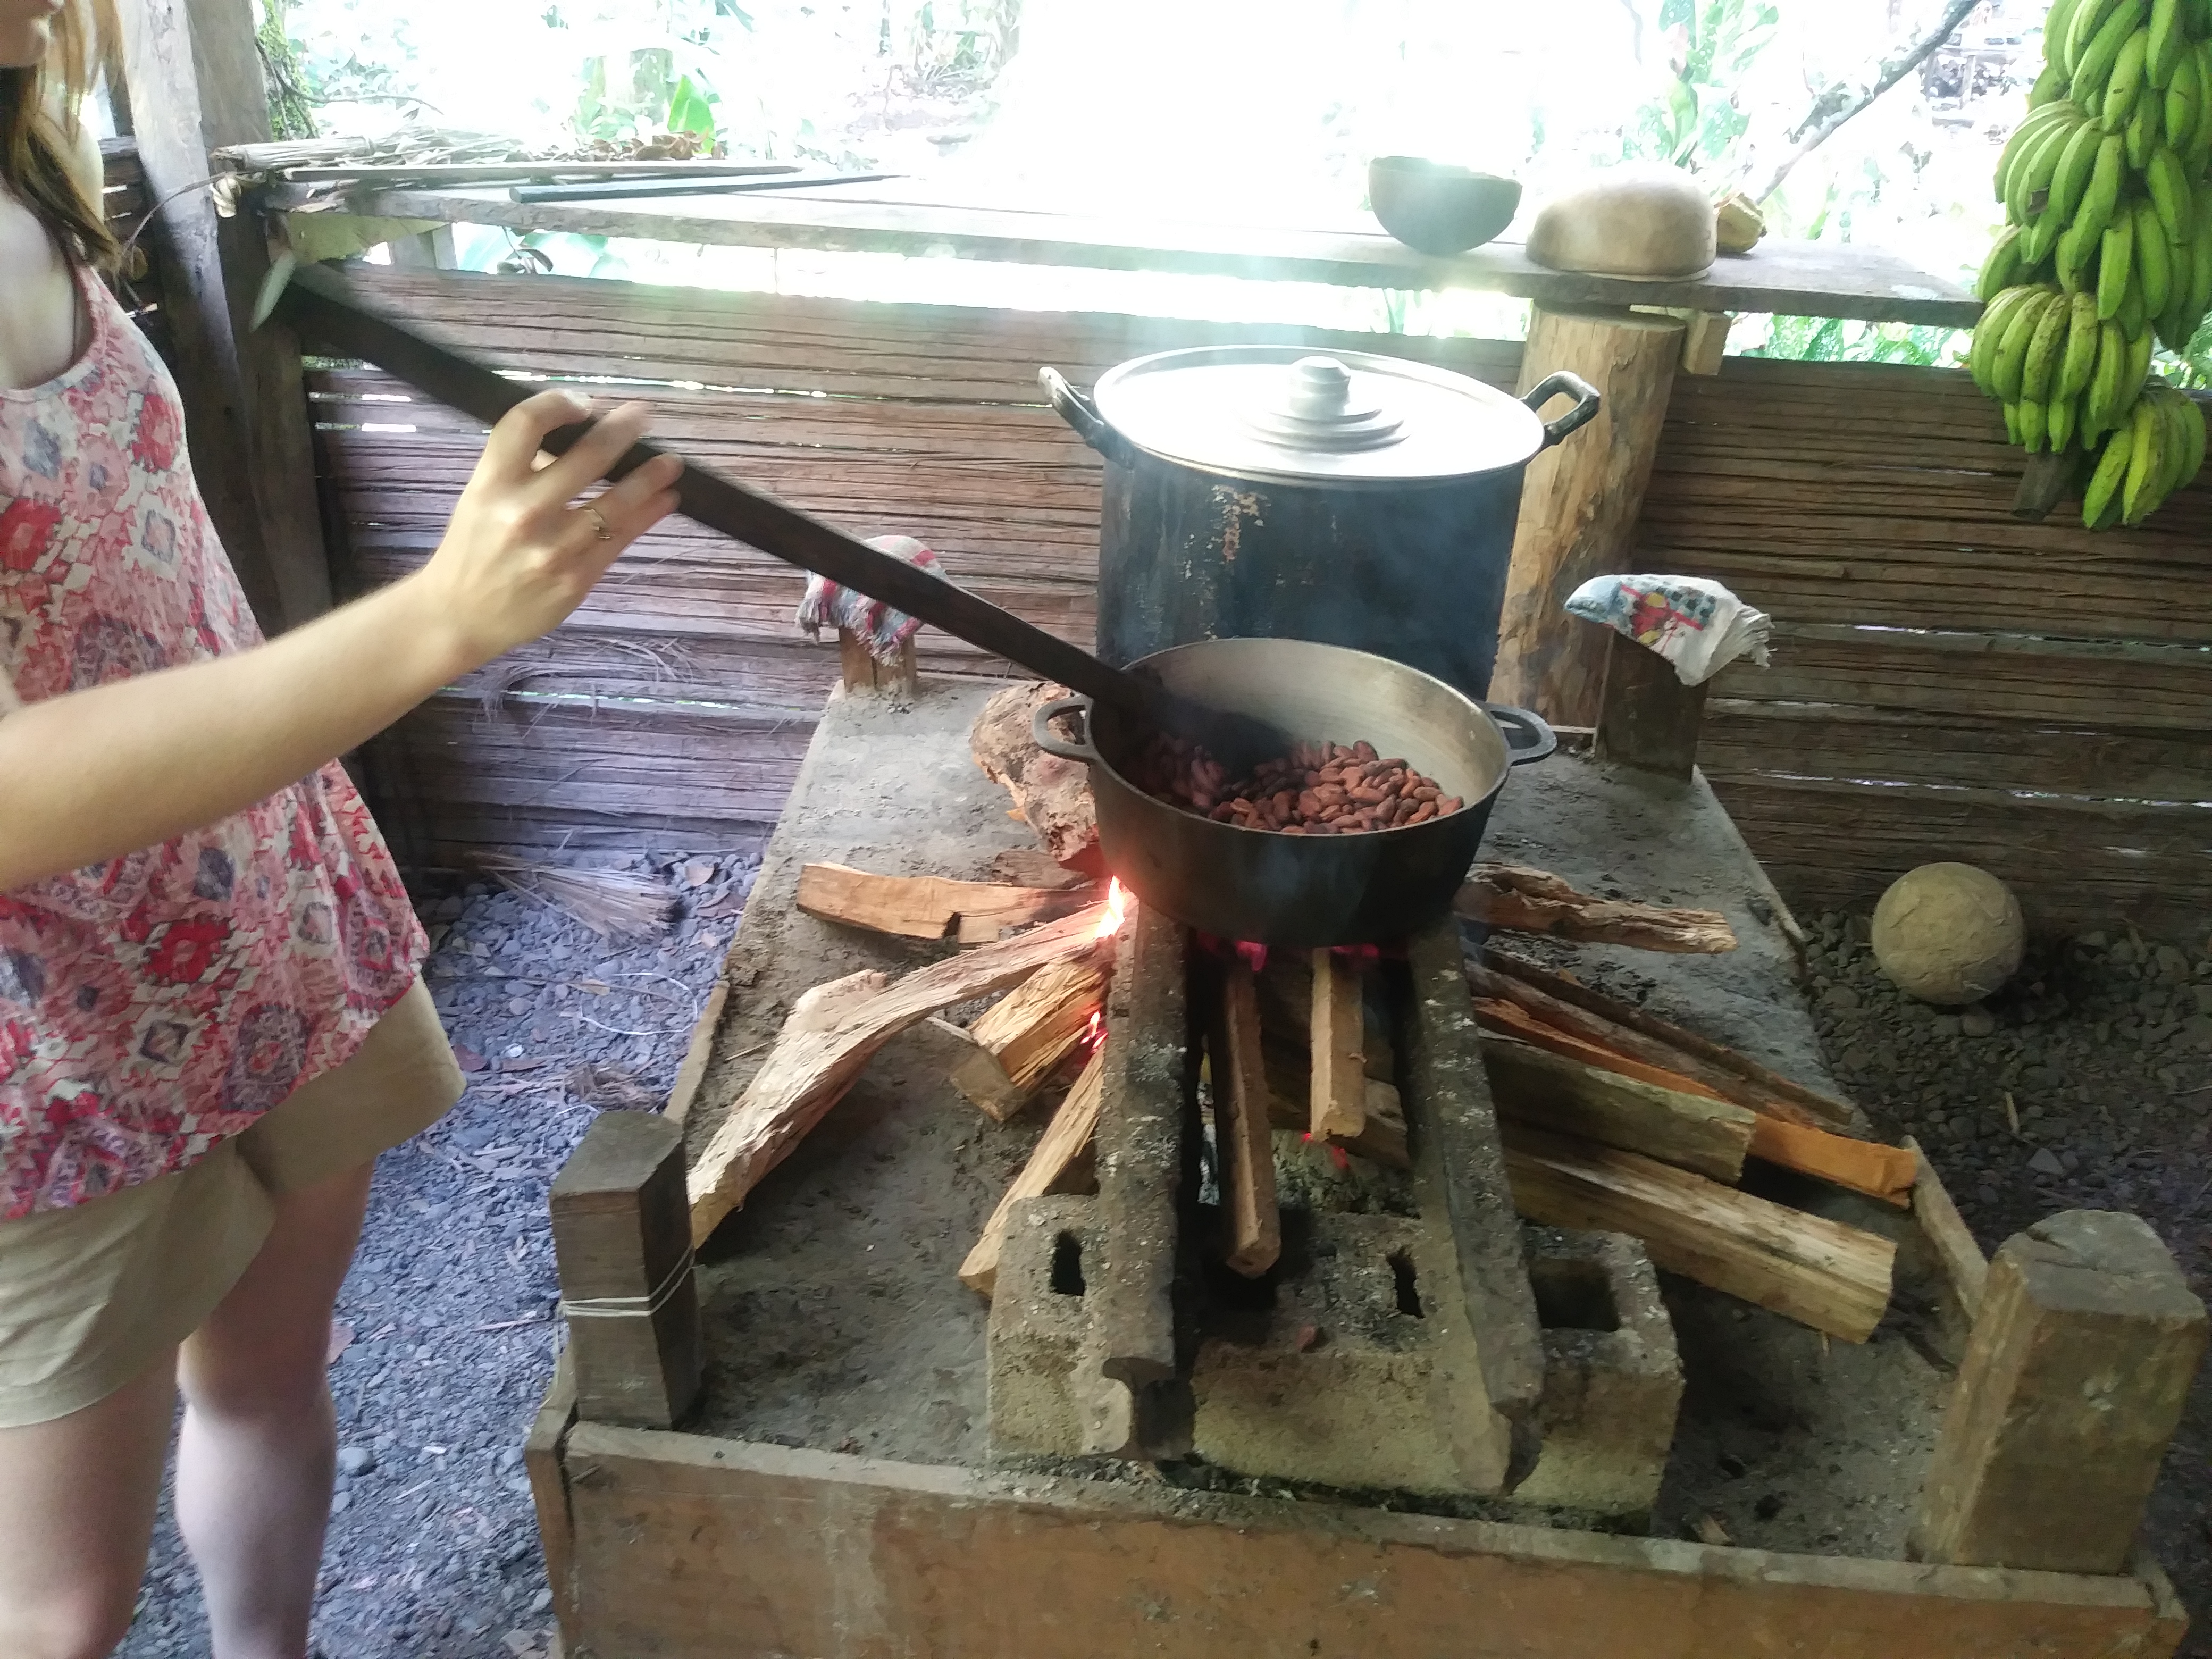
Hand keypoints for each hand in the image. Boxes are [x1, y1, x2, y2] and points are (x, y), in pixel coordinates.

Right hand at [407, 392, 683, 671]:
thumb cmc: (472, 550)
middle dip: (622, 430)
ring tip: (672, 464)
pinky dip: (648, 515)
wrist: (459, 616)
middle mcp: (522, 513)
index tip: (583, 402)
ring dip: (650, 478)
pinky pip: (621, 539)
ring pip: (616, 502)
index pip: (524, 424)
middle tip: (643, 414)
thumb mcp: (481, 499)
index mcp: (491, 484)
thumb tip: (578, 438)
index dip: (557, 403)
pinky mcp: (576, 579)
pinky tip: (665, 500)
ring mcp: (552, 548)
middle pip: (585, 457)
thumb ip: (522, 470)